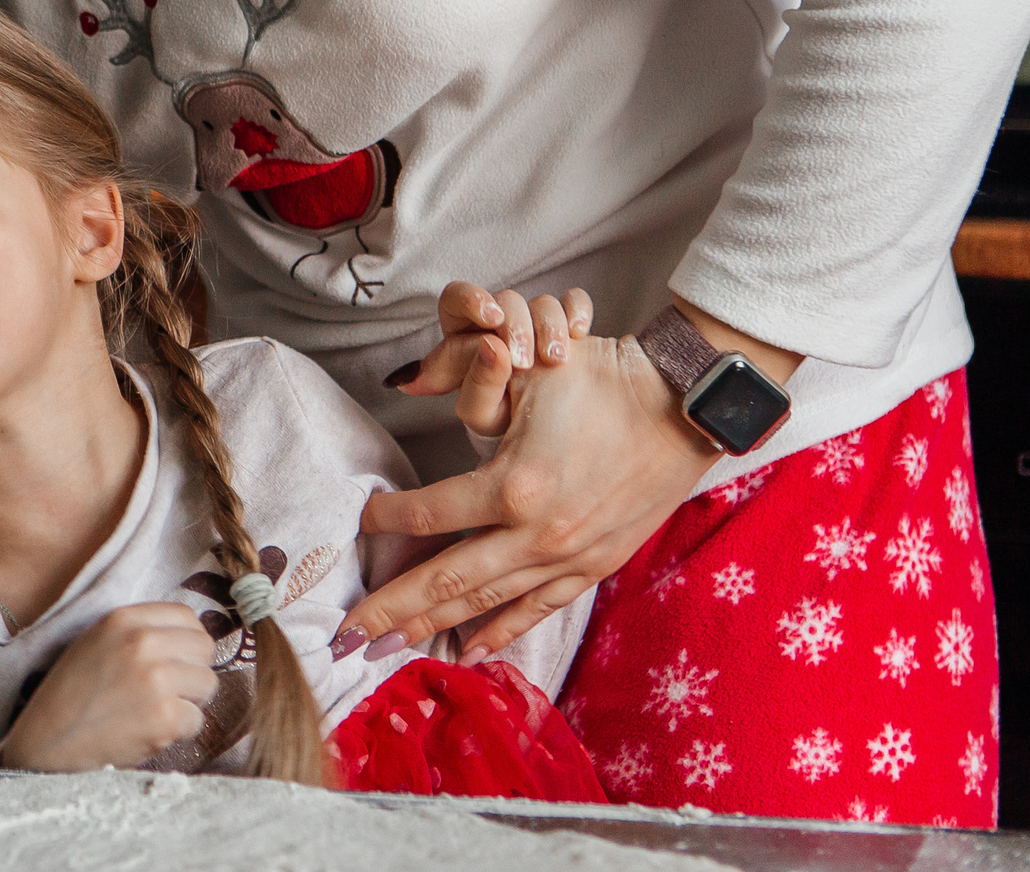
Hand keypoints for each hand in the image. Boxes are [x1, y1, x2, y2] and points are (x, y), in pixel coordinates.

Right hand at [0, 602, 218, 771]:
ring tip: (157, 712)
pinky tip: (150, 732)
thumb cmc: (71, 695)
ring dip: (189, 702)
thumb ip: (137, 633)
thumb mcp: (96, 643)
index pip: (186, 616)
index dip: (187, 640)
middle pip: (204, 648)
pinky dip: (179, 731)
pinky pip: (197, 720)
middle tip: (170, 690)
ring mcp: (155, 679)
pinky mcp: (164, 716)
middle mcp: (142, 643)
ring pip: (207, 684)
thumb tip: (187, 637)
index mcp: (122, 620)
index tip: (178, 658)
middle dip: (193, 671)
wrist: (48, 742)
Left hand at [345, 330, 714, 660]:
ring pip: (487, 602)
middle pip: (446, 580)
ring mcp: (566, 557)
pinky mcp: (593, 567)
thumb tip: (408, 382)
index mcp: (514, 486)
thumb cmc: (602, 380)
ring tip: (389, 648)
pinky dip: (501, 631)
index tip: (361, 523)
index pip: (429, 514)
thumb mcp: (529, 378)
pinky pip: (537, 608)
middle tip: (346, 635)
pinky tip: (470, 650)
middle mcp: (536, 534)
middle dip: (392, 610)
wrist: (683, 405)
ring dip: (434, 628)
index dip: (389, 520)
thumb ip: (469, 390)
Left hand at [387, 284, 594, 436]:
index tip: (491, 318)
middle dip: (516, 325)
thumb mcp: (483, 412)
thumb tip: (463, 359)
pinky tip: (579, 333)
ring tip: (556, 360)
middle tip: (524, 361)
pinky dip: (576, 311)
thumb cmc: (506, 420)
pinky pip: (573, 300)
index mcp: (465, 335)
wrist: (550, 437)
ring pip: (540, 301)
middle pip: (504, 298)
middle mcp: (498, 323)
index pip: (458, 298)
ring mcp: (535, 321)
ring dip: (549, 325)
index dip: (473, 300)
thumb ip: (471, 387)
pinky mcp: (569, 325)